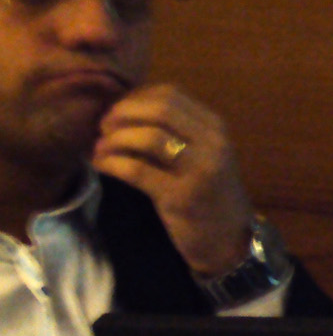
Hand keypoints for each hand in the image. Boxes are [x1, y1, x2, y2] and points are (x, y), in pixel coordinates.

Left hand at [91, 83, 255, 275]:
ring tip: (99, 148)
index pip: (170, 94)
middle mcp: (213, 143)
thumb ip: (175, 131)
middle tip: (102, 128)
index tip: (116, 113)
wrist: (230, 241)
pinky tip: (102, 165)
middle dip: (122, 114)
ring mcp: (201, 169)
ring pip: (148, 137)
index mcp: (215, 127)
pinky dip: (112, 163)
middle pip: (159, 109)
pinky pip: (137, 170)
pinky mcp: (182, 196)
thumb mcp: (201, 155)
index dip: (135, 98)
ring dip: (114, 139)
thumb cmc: (209, 195)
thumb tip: (124, 110)